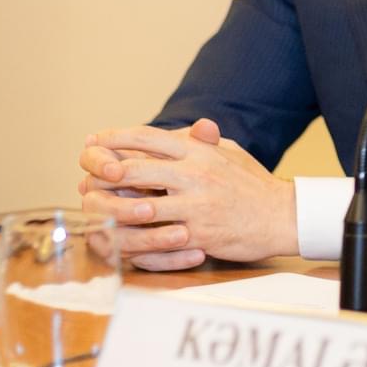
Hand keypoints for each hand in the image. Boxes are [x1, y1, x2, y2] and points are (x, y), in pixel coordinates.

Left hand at [78, 119, 297, 267]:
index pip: (149, 138)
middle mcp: (195, 175)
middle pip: (134, 170)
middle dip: (104, 172)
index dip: (116, 137)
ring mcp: (195, 207)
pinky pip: (154, 239)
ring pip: (138, 208)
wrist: (282, 217)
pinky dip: (131, 239)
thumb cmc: (254, 184)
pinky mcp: (196, 234)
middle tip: (85, 174)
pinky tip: (114, 237)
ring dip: (109, 208)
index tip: (94, 140)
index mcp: (200, 152)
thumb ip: (205, 141)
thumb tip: (190, 128)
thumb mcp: (231, 153)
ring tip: (91, 207)